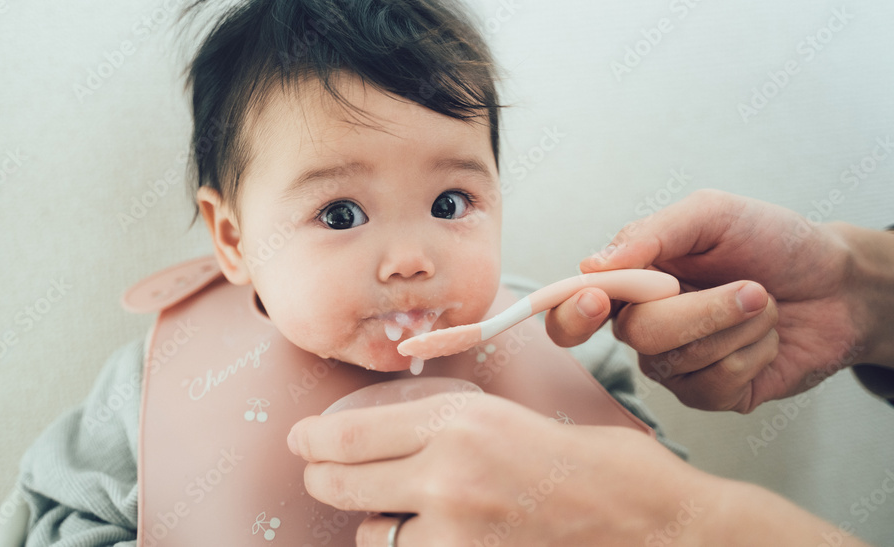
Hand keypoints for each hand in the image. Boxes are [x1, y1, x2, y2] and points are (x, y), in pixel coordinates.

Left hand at [287, 391, 866, 545]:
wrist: (649, 520)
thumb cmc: (590, 463)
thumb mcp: (508, 419)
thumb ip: (443, 426)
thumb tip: (384, 439)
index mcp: (459, 417)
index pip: (352, 431)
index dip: (315, 439)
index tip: (302, 441)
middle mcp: (447, 468)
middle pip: (343, 481)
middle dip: (324, 479)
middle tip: (322, 474)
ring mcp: (455, 526)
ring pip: (371, 533)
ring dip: (375, 525)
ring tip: (398, 514)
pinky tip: (430, 537)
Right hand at [546, 189, 892, 412]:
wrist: (840, 282)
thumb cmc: (773, 241)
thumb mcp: (712, 215)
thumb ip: (650, 234)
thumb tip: (592, 265)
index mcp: (631, 281)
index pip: (572, 309)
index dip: (571, 313)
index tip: (596, 300)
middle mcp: (644, 326)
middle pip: (636, 335)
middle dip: (699, 310)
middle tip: (752, 287)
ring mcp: (676, 364)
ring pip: (678, 360)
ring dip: (737, 325)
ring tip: (764, 302)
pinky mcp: (711, 394)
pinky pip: (713, 384)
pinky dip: (753, 354)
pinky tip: (765, 338)